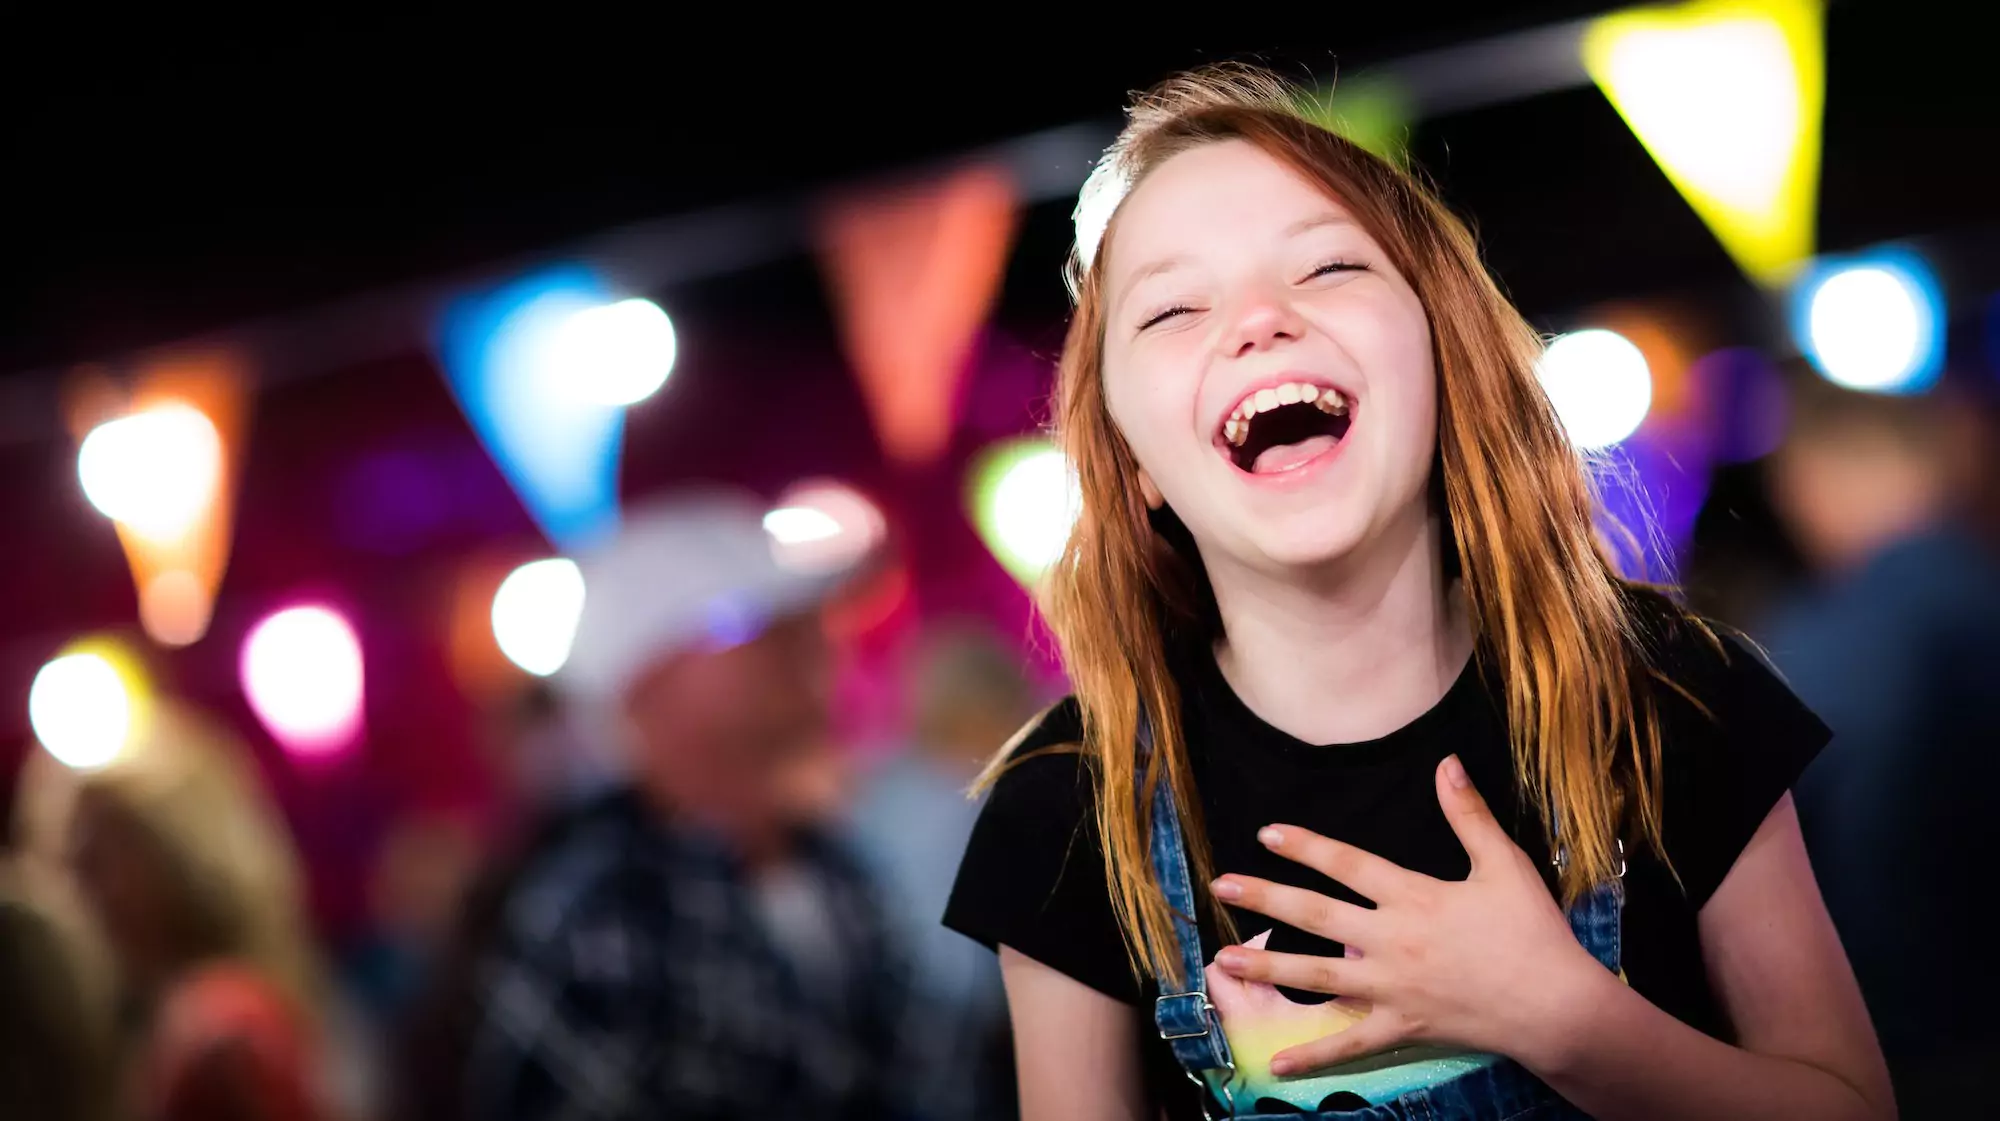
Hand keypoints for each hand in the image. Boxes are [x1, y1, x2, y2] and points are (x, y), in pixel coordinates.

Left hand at [1210, 754, 1606, 1075]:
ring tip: (1222, 959)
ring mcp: (1391, 988)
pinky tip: (1274, 1063)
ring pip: (1316, 976)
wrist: (1556, 1006)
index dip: (1306, 846)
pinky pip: (1347, 1044)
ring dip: (1267, 965)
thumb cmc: (1533, 932)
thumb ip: (1469, 815)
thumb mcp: (1504, 864)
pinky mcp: (1399, 1028)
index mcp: (1413, 897)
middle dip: (1265, 897)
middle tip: (1221, 886)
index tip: (1267, 833)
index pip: (1347, 864)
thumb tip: (1447, 763)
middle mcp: (1391, 941)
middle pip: (1316, 914)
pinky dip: (1311, 1054)